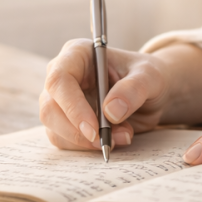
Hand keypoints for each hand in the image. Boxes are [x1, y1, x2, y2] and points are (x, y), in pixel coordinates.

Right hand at [39, 40, 201, 151]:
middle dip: (78, 131)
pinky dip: (89, 147)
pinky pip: (65, 141)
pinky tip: (115, 138)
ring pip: (55, 129)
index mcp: (77, 54)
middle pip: (50, 108)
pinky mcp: (66, 122)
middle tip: (108, 141)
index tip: (95, 129)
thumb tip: (111, 111)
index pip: (59, 80)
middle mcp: (62, 77)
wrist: (151, 94)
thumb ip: (134, 89)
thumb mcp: (150, 76)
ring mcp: (61, 101)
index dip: (72, 107)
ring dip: (87, 142)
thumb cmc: (147, 76)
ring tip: (123, 135)